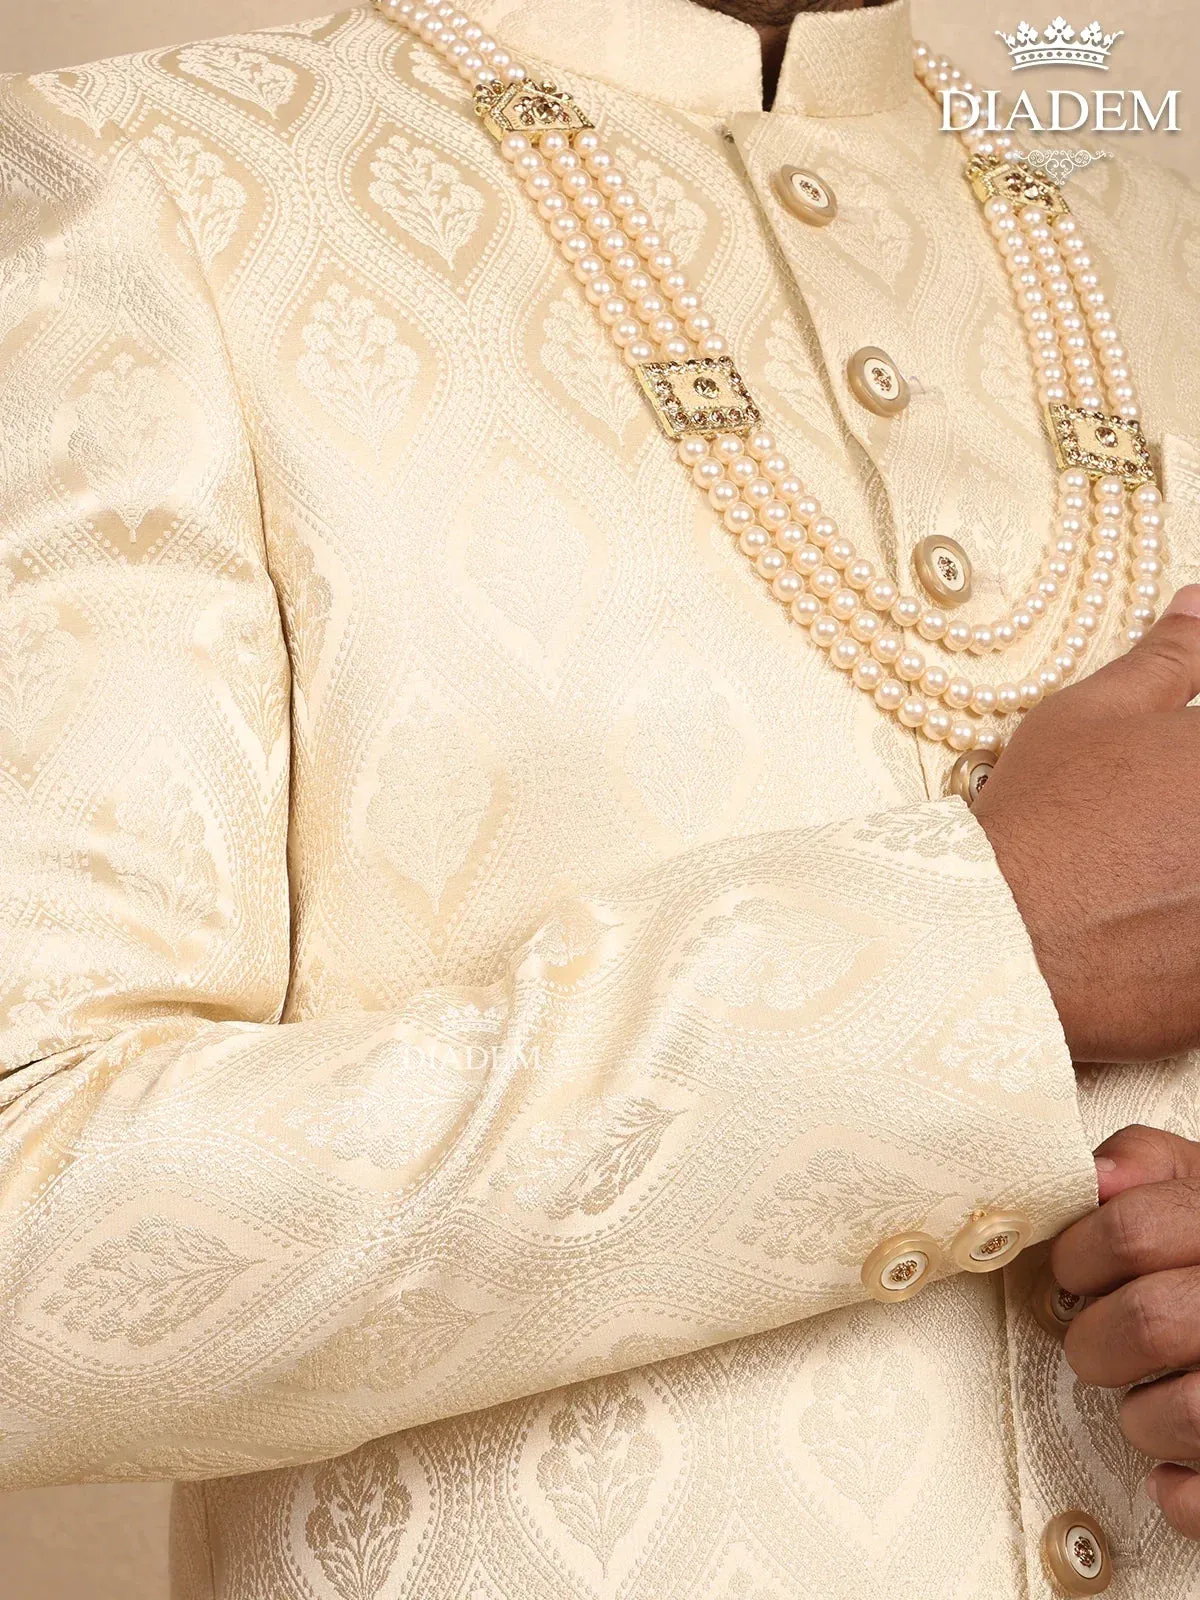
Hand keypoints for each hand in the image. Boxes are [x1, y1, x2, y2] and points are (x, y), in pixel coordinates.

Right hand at [972, 587, 1199, 1061]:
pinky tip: (1159, 931)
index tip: (1173, 780)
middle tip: (1158, 836)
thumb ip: (1169, 659)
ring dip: (1192, 876)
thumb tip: (1199, 604)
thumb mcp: (1093, 717)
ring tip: (1158, 880)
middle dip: (1190, 818)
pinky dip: (1189, 941)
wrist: (1003, 938)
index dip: (1192, 762)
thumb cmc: (1043, 822)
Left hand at [1052, 1125, 1199, 1534]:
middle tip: (1100, 1344)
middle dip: (1097, 1341)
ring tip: (1147, 1402)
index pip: (1134, 1231)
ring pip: (1178, 1414)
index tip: (1075, 1273)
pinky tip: (1175, 1471)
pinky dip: (1179, 1493)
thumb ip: (1149, 1164)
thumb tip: (1095, 1177)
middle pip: (1147, 1322)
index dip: (1081, 1255)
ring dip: (1139, 1417)